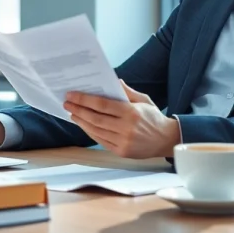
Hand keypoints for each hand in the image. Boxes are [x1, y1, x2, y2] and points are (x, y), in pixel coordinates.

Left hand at [64, 80, 179, 158]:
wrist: (166, 140)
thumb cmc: (154, 117)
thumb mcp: (144, 100)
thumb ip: (127, 91)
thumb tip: (114, 80)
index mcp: (131, 112)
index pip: (102, 105)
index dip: (84, 99)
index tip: (72, 95)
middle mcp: (126, 128)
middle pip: (95, 118)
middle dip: (78, 110)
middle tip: (67, 103)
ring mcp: (123, 141)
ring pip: (95, 130)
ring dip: (81, 122)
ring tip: (73, 114)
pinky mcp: (121, 152)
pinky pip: (100, 140)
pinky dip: (90, 132)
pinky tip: (84, 125)